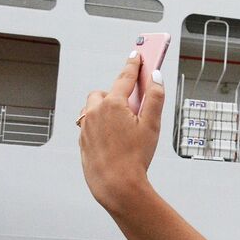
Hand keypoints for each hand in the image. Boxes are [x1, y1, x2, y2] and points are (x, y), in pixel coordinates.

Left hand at [79, 51, 164, 213]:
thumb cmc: (134, 157)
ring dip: (105, 109)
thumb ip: (154, 98)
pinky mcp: (83, 140)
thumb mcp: (152, 125)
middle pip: (104, 92)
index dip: (133, 65)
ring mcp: (86, 126)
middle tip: (132, 106)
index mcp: (113, 104)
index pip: (125, 77)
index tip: (136, 56)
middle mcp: (95, 111)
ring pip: (93, 107)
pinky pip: (90, 124)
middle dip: (116, 94)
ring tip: (122, 125)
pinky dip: (100, 125)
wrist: (116, 184)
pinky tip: (113, 139)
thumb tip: (155, 78)